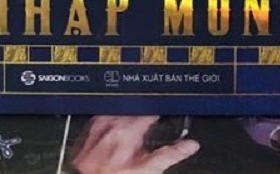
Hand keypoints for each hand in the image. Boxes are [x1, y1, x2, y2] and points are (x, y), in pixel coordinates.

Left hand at [70, 116, 199, 173]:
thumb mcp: (146, 170)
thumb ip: (169, 155)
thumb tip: (190, 145)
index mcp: (128, 128)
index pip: (152, 112)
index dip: (160, 117)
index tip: (163, 121)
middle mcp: (112, 120)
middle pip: (136, 111)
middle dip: (143, 122)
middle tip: (144, 139)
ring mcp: (98, 121)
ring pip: (121, 113)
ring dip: (127, 123)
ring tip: (127, 144)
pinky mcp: (89, 126)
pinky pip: (106, 118)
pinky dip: (113, 126)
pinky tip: (113, 142)